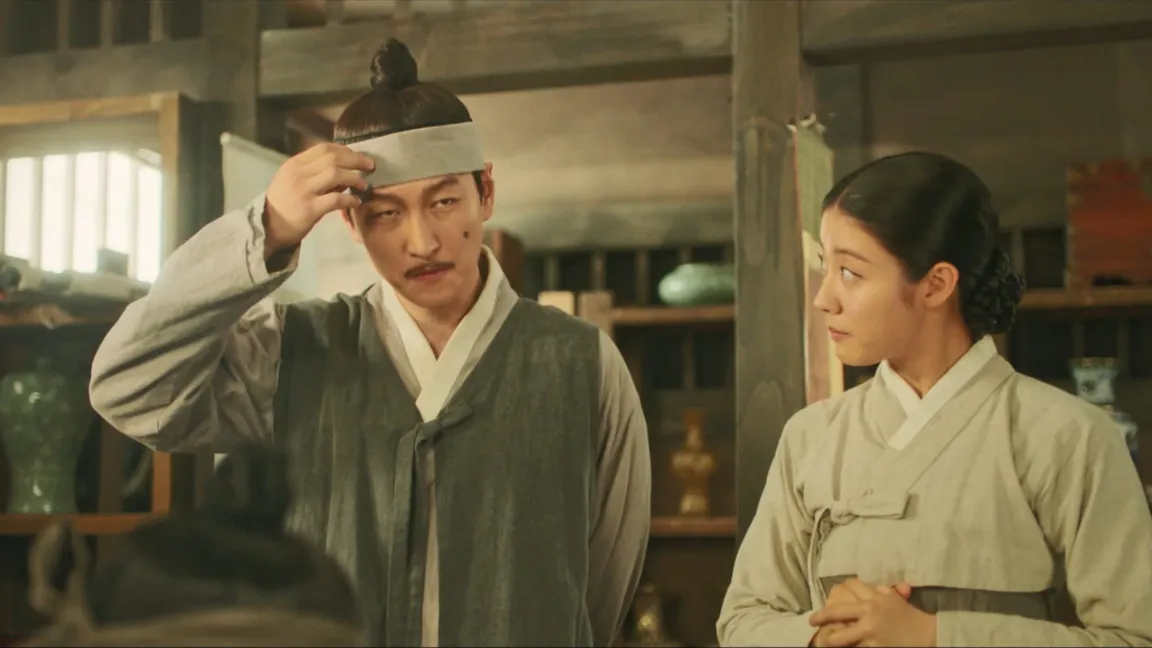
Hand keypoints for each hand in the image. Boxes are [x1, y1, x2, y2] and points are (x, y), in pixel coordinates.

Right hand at [263, 143, 374, 254]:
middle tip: (370, 166)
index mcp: (295, 163)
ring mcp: (304, 190)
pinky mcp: (310, 208)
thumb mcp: (293, 179)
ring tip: (364, 185)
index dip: (345, 150)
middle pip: (333, 158)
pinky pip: (336, 199)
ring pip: (336, 174)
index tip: (357, 156)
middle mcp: (299, 173)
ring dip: (355, 178)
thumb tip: (346, 168)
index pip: (324, 148)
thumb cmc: (284, 202)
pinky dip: (350, 199)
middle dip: (356, 160)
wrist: (269, 225)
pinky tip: (356, 202)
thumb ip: (315, 172)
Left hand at [809, 586, 934, 646]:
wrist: (928, 635)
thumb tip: (872, 587)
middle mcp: (869, 617)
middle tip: (812, 623)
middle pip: (837, 617)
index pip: (843, 603)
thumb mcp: (895, 599)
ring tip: (828, 641)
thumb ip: (881, 591)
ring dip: (835, 640)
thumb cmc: (911, 616)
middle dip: (821, 621)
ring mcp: (871, 635)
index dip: (826, 609)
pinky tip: (851, 647)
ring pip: (843, 639)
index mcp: (872, 603)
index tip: (815, 615)